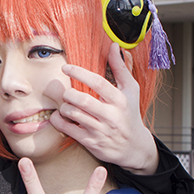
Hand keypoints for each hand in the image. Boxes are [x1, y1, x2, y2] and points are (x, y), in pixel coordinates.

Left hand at [50, 42, 158, 174]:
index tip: (66, 67)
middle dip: (69, 93)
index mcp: (120, 100)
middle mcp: (111, 115)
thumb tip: (114, 46)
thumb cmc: (130, 114)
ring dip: (63, 107)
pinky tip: (60, 116)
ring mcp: (100, 130)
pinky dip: (59, 121)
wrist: (134, 147)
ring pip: (73, 114)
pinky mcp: (91, 142)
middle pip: (82, 100)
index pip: (98, 83)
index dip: (79, 73)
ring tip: (66, 104)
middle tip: (67, 92)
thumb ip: (121, 68)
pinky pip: (68, 130)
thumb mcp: (131, 90)